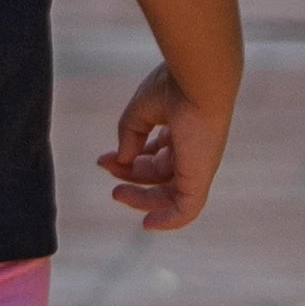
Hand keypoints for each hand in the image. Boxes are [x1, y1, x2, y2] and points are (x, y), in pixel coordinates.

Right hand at [101, 60, 225, 231]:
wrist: (199, 82)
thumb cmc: (176, 86)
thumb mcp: (143, 108)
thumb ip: (130, 132)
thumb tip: (122, 159)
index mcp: (183, 129)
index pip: (155, 153)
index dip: (129, 159)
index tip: (104, 160)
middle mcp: (193, 149)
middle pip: (160, 173)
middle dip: (133, 177)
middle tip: (111, 181)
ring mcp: (198, 165)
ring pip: (170, 192)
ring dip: (142, 197)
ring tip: (117, 193)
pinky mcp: (199, 178)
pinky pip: (187, 209)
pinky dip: (169, 220)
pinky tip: (149, 224)